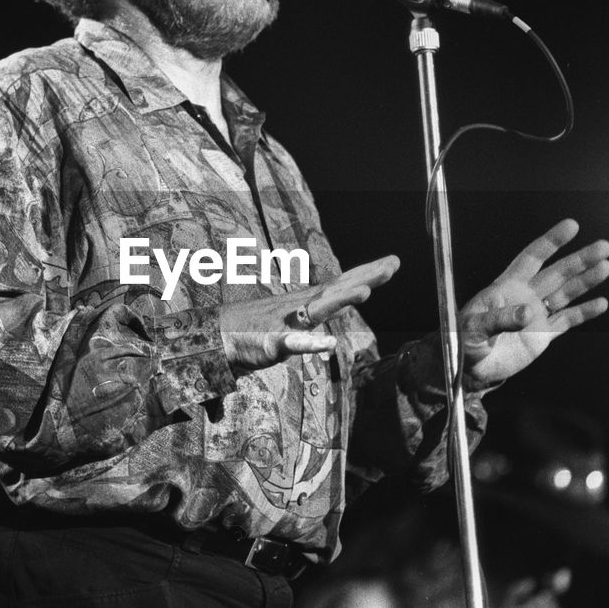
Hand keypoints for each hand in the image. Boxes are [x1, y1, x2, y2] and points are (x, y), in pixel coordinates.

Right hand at [219, 255, 399, 369]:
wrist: (216, 336)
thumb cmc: (254, 327)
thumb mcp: (294, 319)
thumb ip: (320, 314)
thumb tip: (345, 307)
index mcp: (305, 303)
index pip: (341, 284)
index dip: (367, 273)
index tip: (392, 262)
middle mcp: (298, 307)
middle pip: (336, 289)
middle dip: (365, 278)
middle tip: (393, 264)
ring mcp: (285, 323)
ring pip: (317, 310)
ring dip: (340, 300)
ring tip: (365, 292)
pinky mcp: (270, 343)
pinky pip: (292, 344)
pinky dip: (311, 344)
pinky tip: (329, 345)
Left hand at [458, 219, 608, 390]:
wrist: (469, 370)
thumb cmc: (462, 342)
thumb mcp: (473, 328)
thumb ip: (499, 319)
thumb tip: (528, 312)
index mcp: (505, 287)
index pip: (531, 258)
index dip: (551, 242)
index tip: (571, 227)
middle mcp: (524, 296)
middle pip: (556, 273)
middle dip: (579, 259)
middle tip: (603, 247)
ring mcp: (535, 315)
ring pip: (565, 293)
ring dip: (585, 280)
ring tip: (606, 267)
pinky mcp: (543, 335)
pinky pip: (567, 320)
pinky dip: (584, 312)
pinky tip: (601, 303)